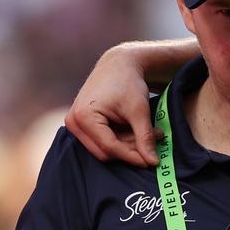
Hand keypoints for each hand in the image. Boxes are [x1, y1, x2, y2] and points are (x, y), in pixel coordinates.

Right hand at [65, 46, 160, 166]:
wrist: (118, 66)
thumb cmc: (128, 83)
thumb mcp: (139, 110)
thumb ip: (144, 137)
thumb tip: (153, 163)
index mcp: (84, 116)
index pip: (109, 147)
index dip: (132, 156)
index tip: (153, 162)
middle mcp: (73, 122)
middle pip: (105, 152)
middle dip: (131, 149)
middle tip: (156, 138)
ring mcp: (74, 124)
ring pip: (104, 149)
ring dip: (127, 145)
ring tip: (150, 132)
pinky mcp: (81, 125)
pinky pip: (102, 142)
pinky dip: (121, 139)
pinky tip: (136, 130)